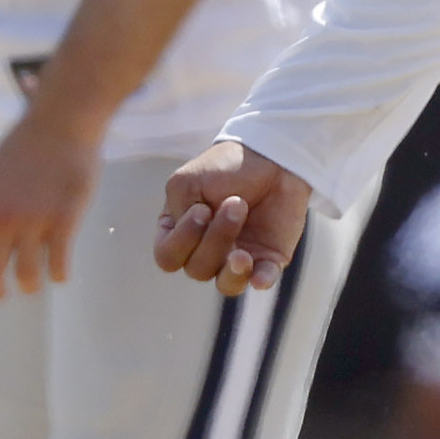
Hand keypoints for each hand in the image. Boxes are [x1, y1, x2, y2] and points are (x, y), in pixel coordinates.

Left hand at [0, 113, 100, 299]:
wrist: (61, 122)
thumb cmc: (26, 145)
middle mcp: (4, 218)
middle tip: (4, 293)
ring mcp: (35, 220)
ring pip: (26, 275)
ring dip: (30, 284)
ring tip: (36, 281)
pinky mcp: (65, 218)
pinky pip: (58, 262)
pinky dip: (58, 274)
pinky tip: (60, 272)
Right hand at [155, 138, 310, 294]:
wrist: (271, 155)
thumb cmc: (225, 166)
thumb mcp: (187, 183)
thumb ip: (179, 215)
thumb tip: (198, 248)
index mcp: (180, 232)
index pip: (167, 257)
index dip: (182, 241)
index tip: (202, 208)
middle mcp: (205, 250)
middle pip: (197, 270)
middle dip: (216, 239)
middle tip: (236, 203)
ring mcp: (236, 257)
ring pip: (225, 284)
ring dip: (233, 266)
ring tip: (244, 248)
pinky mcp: (267, 259)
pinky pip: (262, 281)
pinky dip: (260, 281)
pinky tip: (259, 276)